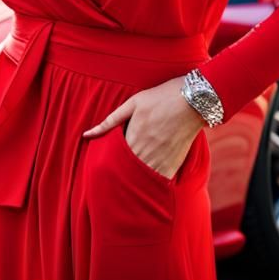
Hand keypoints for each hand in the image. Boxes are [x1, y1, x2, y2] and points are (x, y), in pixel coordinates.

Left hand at [82, 75, 205, 178]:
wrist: (192, 100)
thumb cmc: (160, 98)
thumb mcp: (132, 104)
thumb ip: (109, 121)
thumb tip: (86, 134)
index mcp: (131, 137)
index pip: (113, 159)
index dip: (109, 162)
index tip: (107, 163)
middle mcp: (144, 152)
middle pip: (126, 171)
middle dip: (120, 173)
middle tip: (116, 174)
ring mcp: (160, 159)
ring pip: (142, 179)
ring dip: (135, 179)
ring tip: (132, 177)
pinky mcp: (174, 163)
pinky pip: (160, 180)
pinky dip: (153, 181)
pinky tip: (149, 178)